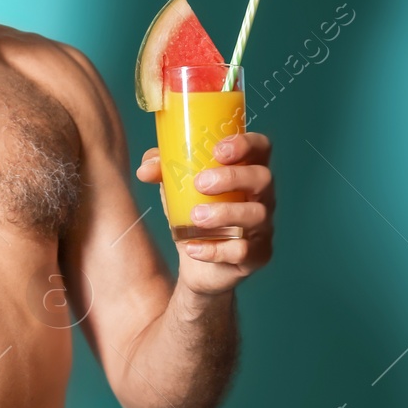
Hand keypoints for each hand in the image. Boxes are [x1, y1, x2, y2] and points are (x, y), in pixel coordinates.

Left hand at [135, 132, 274, 294]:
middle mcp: (261, 196)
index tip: (218, 150)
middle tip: (200, 184)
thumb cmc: (195, 211)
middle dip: (231, 177)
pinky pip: (243, 251)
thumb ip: (162, 170)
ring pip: (257, 214)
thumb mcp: (177, 187)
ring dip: (224, 213)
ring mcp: (262, 226)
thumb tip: (145, 169)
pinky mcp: (257, 254)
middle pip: (262, 178)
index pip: (260, 147)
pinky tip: (192, 248)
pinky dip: (215, 249)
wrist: (199, 263)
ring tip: (195, 217)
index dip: (245, 144)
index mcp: (246, 171)